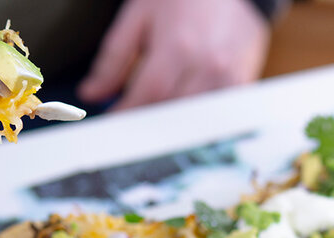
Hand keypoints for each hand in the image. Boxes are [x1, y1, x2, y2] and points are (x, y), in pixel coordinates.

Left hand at [77, 0, 269, 110]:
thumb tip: (91, 93)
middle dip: (148, 122)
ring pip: (194, 121)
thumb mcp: (140, 15)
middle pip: (171, 112)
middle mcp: (206, 66)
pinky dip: (197, 122)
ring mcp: (228, 78)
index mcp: (178, 46)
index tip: (113, 123)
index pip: (148, 95)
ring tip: (158, 120)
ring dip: (172, 125)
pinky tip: (185, 116)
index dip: (128, 114)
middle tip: (133, 124)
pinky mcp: (242, 85)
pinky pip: (216, 118)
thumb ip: (114, 56)